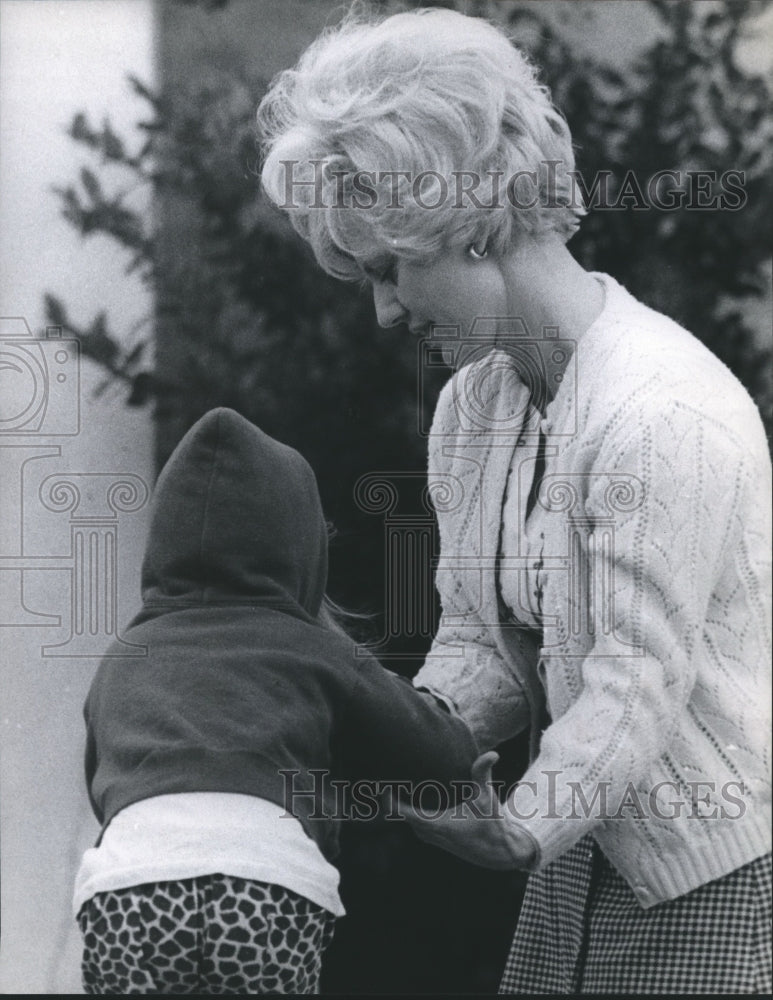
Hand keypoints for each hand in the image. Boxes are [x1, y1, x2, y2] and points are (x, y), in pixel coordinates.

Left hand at [391, 751, 537, 869]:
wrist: (498, 851)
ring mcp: (426, 835)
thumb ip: (483, 773)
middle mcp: (426, 832)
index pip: (398, 810)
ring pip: (401, 815)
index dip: (385, 794)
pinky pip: (409, 818)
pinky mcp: (430, 835)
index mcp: (433, 824)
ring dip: (394, 798)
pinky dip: (403, 804)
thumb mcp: (487, 797)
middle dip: (387, 791)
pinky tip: (404, 788)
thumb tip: (492, 753)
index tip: (379, 776)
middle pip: (394, 811)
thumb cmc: (492, 823)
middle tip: (381, 766)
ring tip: (389, 773)